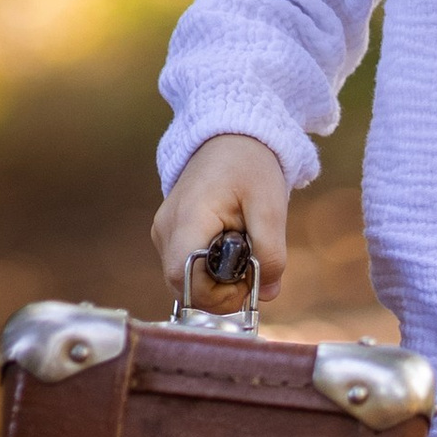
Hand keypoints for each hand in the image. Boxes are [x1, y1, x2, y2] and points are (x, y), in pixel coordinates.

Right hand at [151, 132, 290, 306]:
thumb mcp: (271, 208)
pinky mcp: (169, 238)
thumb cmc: (250, 168)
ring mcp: (163, 235)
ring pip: (186, 282)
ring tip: (243, 250)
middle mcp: (165, 230)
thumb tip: (268, 294)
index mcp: (187, 220)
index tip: (248, 283)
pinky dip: (212, 272)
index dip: (217, 295)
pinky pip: (188, 269)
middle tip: (253, 269)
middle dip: (222, 292)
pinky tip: (231, 248)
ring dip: (218, 282)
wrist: (230, 140)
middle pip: (184, 287)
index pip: (184, 278)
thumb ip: (272, 253)